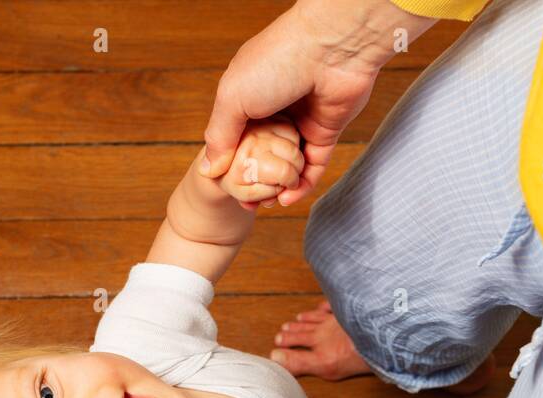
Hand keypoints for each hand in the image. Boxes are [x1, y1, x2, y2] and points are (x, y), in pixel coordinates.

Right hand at [201, 0, 436, 205]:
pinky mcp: (326, 131)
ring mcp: (301, 121)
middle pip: (263, 154)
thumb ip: (219, 134)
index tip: (226, 188)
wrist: (332, 48)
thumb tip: (209, 169)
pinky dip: (302, 184)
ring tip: (269, 204)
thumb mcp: (232, 97)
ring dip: (279, 186)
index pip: (235, 137)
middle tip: (248, 203)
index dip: (231, 164)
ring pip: (288, 163)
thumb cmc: (277, 62)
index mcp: (248, 95)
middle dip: (256, 181)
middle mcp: (274, 108)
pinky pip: (313, 165)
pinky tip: (288, 198)